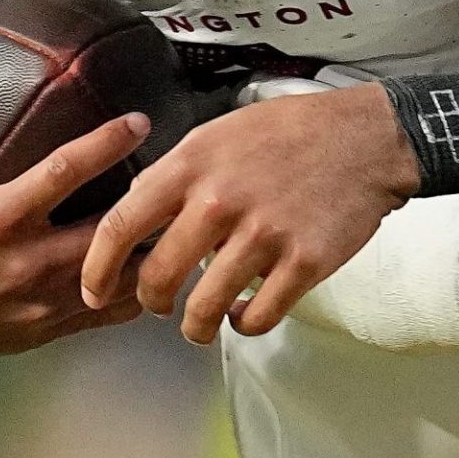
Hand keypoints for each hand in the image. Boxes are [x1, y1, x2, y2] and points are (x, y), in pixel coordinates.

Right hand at [0, 44, 151, 376]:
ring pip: (119, 281)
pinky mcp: (43, 333)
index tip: (139, 121)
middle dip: (147, 204)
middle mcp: (24, 265)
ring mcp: (38, 305)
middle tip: (175, 173)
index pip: (67, 173)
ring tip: (172, 219)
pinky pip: (106, 315)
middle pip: (111, 232)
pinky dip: (133, 289)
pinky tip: (147, 264)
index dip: (109, 143)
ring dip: (147, 249)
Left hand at [81, 82, 420, 343]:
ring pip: (205, 309)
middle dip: (152, 303)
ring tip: (201, 325)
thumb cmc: (291, 131)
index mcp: (192, 166)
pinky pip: (258, 316)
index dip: (97, 269)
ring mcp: (264, 235)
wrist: (365, 138)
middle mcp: (220, 202)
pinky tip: (246, 315)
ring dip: (196, 327)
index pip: (121, 226)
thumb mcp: (219, 132)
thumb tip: (135, 204)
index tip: (93, 290)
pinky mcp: (304, 262)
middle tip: (160, 307)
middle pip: (158, 278)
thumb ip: (175, 171)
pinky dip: (245, 325)